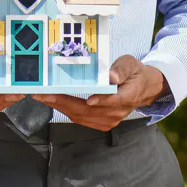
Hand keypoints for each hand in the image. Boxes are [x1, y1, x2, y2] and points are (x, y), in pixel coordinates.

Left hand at [31, 54, 169, 130]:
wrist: (143, 88)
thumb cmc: (134, 73)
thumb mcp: (131, 64)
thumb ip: (121, 70)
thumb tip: (111, 77)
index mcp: (127, 96)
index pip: (112, 101)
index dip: (99, 101)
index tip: (86, 99)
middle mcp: (117, 112)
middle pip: (88, 111)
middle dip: (63, 102)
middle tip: (44, 94)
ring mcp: (109, 120)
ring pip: (81, 117)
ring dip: (60, 107)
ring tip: (43, 97)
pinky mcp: (102, 122)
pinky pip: (81, 119)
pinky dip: (66, 111)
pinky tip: (54, 102)